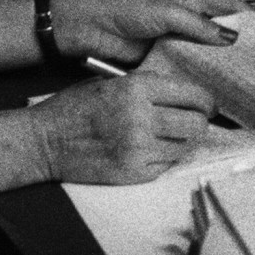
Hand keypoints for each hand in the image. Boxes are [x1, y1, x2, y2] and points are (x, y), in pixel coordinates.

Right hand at [27, 72, 214, 183]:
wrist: (46, 141)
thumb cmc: (76, 107)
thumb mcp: (111, 82)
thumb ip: (147, 85)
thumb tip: (185, 93)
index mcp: (136, 87)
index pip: (192, 94)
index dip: (206, 100)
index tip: (207, 104)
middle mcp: (141, 117)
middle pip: (196, 123)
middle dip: (199, 121)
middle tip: (194, 119)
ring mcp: (139, 148)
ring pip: (185, 145)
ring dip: (183, 140)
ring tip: (170, 133)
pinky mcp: (135, 172)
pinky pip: (168, 164)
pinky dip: (165, 156)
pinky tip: (150, 147)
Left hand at [51, 0, 246, 64]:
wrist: (90, 28)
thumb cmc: (124, 8)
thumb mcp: (166, 11)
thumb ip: (199, 25)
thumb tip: (232, 39)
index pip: (230, 6)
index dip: (252, 20)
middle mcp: (190, 15)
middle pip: (223, 31)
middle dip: (242, 47)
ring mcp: (180, 37)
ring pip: (210, 52)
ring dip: (224, 65)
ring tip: (250, 83)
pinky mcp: (169, 57)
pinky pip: (193, 67)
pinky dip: (205, 77)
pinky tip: (220, 91)